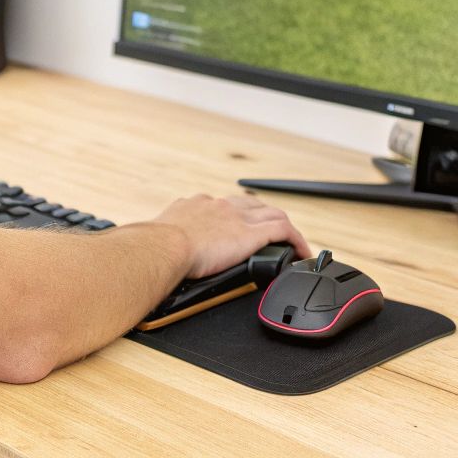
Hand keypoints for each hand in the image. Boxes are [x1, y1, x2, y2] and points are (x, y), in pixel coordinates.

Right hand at [147, 193, 311, 278]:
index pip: (224, 205)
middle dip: (264, 216)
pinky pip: (284, 232)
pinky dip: (296, 241)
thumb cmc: (156, 247)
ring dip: (283, 227)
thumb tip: (160, 250)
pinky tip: (301, 253)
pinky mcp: (251, 234)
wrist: (163, 246)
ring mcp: (238, 218)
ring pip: (273, 214)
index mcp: (198, 205)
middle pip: (253, 205)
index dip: (236, 215)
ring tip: (291, 243)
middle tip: (270, 232)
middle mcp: (221, 206)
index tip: (238, 226)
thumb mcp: (161, 235)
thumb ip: (168, 237)